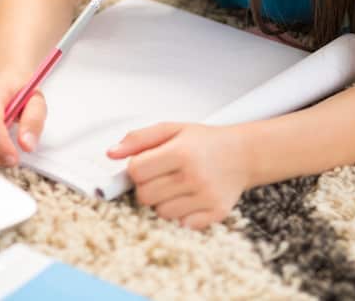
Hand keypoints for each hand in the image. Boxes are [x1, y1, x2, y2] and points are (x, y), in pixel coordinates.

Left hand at [107, 122, 250, 229]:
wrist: (244, 153)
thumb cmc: (205, 141)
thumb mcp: (171, 129)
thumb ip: (138, 139)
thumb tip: (111, 154)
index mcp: (181, 152)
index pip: (136, 171)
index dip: (136, 168)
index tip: (146, 164)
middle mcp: (194, 176)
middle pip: (145, 196)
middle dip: (147, 186)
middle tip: (162, 175)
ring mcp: (206, 197)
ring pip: (161, 213)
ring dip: (163, 201)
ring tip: (177, 186)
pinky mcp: (216, 213)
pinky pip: (181, 224)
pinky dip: (181, 214)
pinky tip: (189, 198)